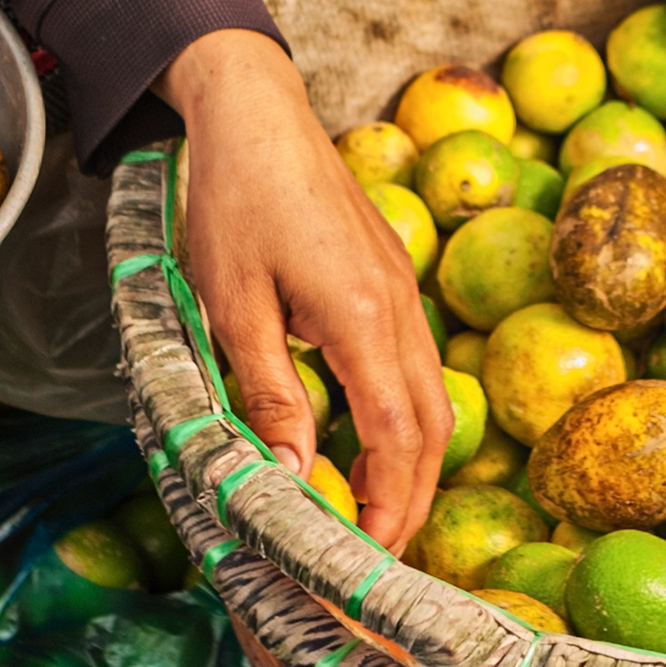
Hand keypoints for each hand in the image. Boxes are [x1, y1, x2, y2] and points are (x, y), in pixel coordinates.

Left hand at [166, 24, 448, 553]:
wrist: (257, 111)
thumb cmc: (235, 200)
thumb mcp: (233, 306)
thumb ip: (268, 395)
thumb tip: (290, 478)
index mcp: (362, 316)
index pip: (397, 436)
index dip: (389, 504)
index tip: (367, 555)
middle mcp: (399, 306)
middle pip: (432, 425)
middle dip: (413, 496)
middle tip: (376, 553)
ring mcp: (403, 289)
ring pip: (431, 396)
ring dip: (410, 460)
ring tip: (371, 508)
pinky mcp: (391, 278)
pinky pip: (414, 363)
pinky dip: (402, 417)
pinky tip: (364, 438)